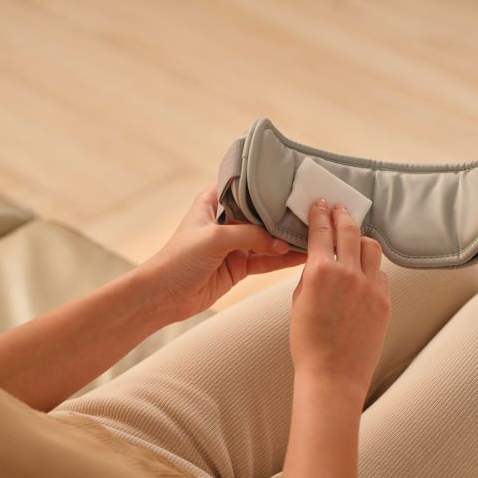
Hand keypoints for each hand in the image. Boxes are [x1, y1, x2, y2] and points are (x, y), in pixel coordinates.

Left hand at [141, 182, 307, 319]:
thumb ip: (250, 235)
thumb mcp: (215, 238)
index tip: (292, 181)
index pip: (245, 186)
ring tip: (313, 233)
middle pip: (260, 213)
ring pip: (267, 238)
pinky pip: (266, 260)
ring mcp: (234, 244)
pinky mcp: (239, 266)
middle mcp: (226, 220)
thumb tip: (281, 242)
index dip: (266, 184)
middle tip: (310, 209)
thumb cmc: (179, 258)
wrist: (164, 295)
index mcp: (213, 201)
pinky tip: (302, 256)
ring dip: (286, 238)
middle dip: (282, 214)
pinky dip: (282, 259)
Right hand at [289, 199, 390, 396]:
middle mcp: (349, 273)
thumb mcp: (298, 301)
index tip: (320, 203)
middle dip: (343, 215)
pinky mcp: (385, 302)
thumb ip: (311, 274)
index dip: (320, 213)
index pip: (322, 230)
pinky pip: (380, 275)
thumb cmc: (307, 342)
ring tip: (354, 239)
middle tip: (339, 208)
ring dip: (360, 239)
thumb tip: (320, 258)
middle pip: (350, 230)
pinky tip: (362, 274)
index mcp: (321, 271)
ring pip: (371, 248)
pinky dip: (371, 269)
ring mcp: (371, 287)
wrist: (332, 376)